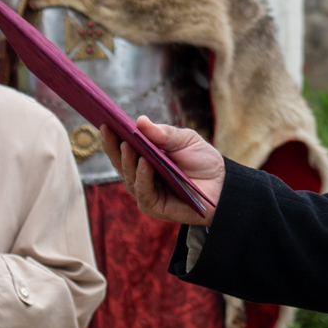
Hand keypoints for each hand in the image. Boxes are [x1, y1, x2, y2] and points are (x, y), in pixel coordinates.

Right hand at [101, 117, 223, 225]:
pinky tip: (144, 163)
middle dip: (113, 146)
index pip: (123, 148)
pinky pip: (144, 191)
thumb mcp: (185, 140)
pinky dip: (143, 177)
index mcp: (144, 159)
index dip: (112, 136)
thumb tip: (140, 121)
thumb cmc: (202, 161)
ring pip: (129, 177)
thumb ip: (164, 134)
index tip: (104, 120)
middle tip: (109, 129)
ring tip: (127, 145)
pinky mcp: (154, 206)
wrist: (223, 185)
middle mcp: (140, 176)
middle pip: (120, 162)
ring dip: (127, 160)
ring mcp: (145, 192)